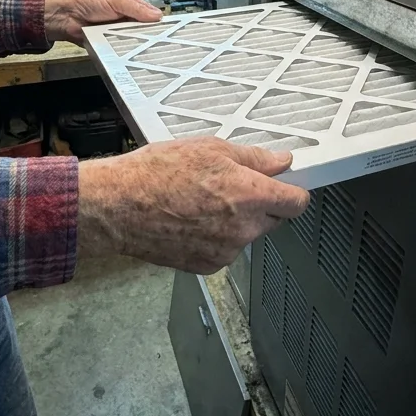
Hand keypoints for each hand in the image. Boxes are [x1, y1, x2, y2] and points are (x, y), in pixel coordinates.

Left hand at [44, 0, 161, 44]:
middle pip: (143, 31)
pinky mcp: (109, 45)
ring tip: (149, 51)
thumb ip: (135, 7)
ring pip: (133, 42)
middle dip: (150, 36)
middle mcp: (124, 20)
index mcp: (128, 5)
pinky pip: (121, 50)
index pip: (148, 14)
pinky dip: (125, 52)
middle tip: (162, 43)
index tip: (169, 30)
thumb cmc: (85, 2)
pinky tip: (131, 56)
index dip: (158, 21)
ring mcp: (116, 33)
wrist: (65, 17)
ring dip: (138, 45)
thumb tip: (156, 15)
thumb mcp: (114, 0)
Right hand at [76, 138, 310, 273]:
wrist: (118, 206)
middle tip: (230, 186)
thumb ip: (253, 158)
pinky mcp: (207, 265)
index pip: (296, 203)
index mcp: (250, 196)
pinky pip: (224, 249)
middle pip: (272, 220)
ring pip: (246, 235)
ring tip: (200, 202)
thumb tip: (280, 162)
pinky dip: (214, 237)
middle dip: (260, 204)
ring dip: (235, 222)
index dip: (293, 192)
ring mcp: (225, 251)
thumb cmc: (156, 173)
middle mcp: (243, 229)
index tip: (286, 186)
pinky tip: (190, 220)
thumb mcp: (210, 149)